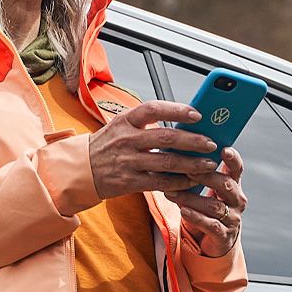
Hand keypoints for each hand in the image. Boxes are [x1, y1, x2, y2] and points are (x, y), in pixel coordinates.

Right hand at [87, 100, 222, 199]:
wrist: (80, 169)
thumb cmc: (106, 145)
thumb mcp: (121, 125)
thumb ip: (146, 123)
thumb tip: (181, 121)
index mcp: (125, 120)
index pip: (154, 109)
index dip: (177, 110)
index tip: (197, 114)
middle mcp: (127, 139)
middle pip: (166, 138)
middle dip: (193, 141)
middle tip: (211, 143)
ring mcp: (128, 162)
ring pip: (167, 163)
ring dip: (192, 164)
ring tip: (208, 163)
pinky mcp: (129, 182)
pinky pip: (160, 183)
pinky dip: (179, 182)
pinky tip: (191, 181)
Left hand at [168, 147, 245, 258]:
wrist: (212, 241)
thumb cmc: (204, 209)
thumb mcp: (204, 191)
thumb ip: (196, 174)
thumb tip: (174, 153)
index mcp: (233, 185)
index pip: (237, 168)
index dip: (233, 159)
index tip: (224, 149)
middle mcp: (237, 200)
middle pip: (225, 184)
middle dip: (205, 176)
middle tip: (186, 169)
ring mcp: (232, 219)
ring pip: (214, 206)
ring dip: (192, 198)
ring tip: (172, 193)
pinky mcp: (224, 236)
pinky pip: (211, 225)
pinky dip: (196, 217)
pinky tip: (183, 211)